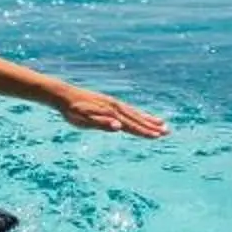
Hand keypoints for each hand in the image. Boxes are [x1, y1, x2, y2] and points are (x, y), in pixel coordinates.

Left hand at [54, 86, 168, 137]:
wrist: (64, 95)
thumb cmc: (72, 111)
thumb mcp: (84, 120)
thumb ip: (101, 123)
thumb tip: (118, 127)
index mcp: (111, 113)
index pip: (131, 125)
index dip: (144, 131)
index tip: (158, 136)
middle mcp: (115, 107)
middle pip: (137, 118)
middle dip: (152, 126)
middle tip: (168, 131)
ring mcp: (113, 103)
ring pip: (134, 113)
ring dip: (148, 119)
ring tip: (162, 123)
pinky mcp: (109, 102)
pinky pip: (128, 109)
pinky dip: (138, 113)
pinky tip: (141, 116)